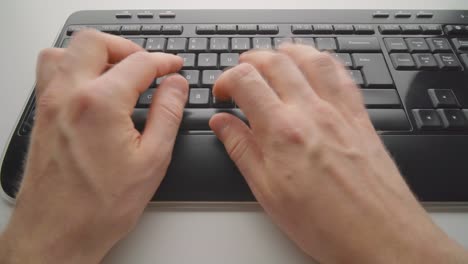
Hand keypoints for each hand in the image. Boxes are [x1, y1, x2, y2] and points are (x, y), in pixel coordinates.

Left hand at [0, 30, 187, 263]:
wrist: (57, 234)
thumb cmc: (99, 207)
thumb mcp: (152, 160)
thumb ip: (168, 113)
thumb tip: (176, 86)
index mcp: (100, 104)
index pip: (138, 63)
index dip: (163, 62)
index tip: (174, 67)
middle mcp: (69, 95)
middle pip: (96, 42)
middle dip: (127, 47)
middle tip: (147, 65)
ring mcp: (49, 103)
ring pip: (66, 51)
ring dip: (96, 53)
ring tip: (118, 71)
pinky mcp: (41, 115)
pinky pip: (51, 72)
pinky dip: (73, 66)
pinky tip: (92, 87)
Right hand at [210, 45, 467, 263]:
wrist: (379, 235)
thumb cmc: (326, 223)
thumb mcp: (268, 192)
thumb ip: (241, 149)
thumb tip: (222, 124)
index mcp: (282, 132)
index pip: (246, 81)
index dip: (226, 79)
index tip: (222, 93)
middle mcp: (312, 112)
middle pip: (275, 61)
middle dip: (250, 60)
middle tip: (241, 74)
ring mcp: (339, 110)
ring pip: (310, 57)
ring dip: (286, 52)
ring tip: (273, 60)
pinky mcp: (359, 115)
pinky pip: (340, 72)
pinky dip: (321, 61)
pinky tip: (313, 69)